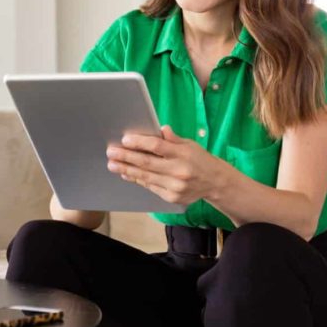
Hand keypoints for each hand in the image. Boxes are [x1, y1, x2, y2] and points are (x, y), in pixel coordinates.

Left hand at [105, 125, 233, 204]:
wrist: (215, 183)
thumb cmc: (199, 160)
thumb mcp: (190, 145)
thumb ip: (173, 139)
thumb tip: (160, 129)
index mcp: (183, 154)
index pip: (157, 146)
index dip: (140, 143)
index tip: (125, 140)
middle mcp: (179, 171)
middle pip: (147, 163)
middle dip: (126, 157)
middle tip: (111, 152)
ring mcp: (175, 186)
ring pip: (146, 177)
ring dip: (127, 170)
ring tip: (113, 164)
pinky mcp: (171, 197)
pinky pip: (150, 186)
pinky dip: (137, 179)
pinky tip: (126, 174)